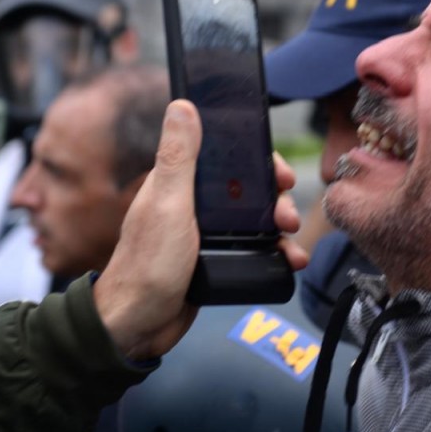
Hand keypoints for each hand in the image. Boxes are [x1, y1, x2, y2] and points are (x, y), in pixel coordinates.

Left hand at [95, 100, 306, 360]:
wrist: (138, 326)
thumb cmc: (147, 264)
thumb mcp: (167, 204)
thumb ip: (178, 157)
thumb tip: (182, 105)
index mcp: (180, 184)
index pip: (226, 158)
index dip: (257, 160)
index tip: (279, 172)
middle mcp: (195, 205)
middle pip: (248, 189)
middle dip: (275, 198)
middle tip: (288, 214)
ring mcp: (207, 235)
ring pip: (256, 220)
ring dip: (280, 227)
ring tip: (292, 240)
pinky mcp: (217, 262)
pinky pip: (255, 251)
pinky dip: (276, 253)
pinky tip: (289, 260)